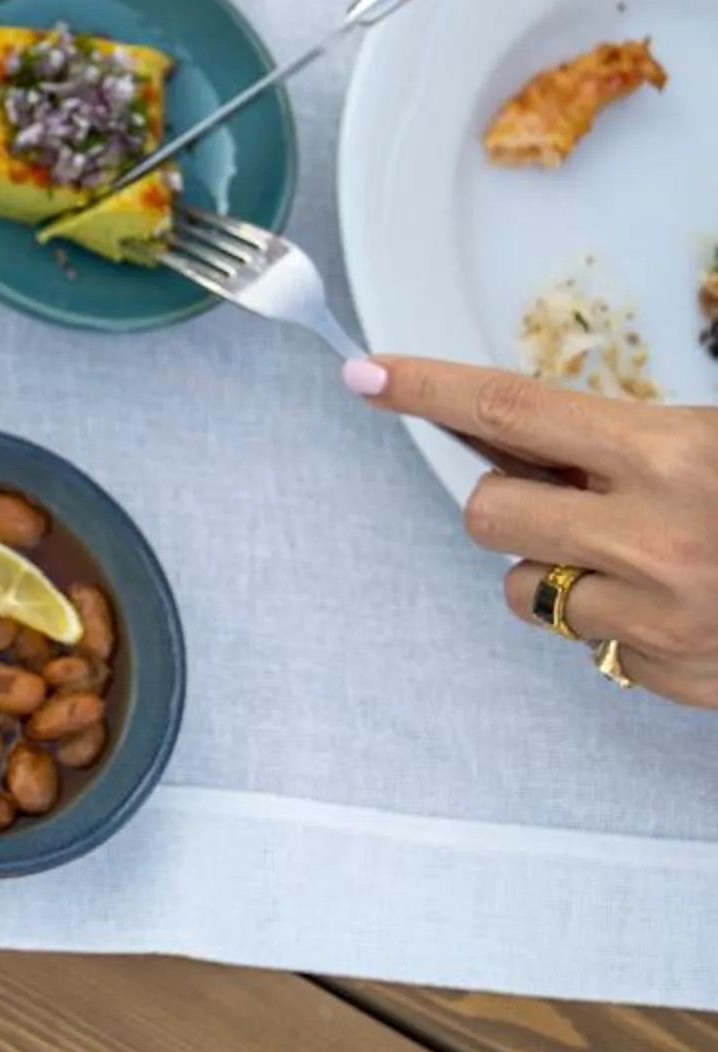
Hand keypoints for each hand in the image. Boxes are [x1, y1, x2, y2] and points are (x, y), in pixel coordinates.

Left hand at [346, 354, 717, 706]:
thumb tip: (514, 432)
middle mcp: (654, 536)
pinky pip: (589, 647)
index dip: (428, 387)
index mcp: (669, 455)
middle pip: (490, 511)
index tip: (368, 374)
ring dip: (559, 571)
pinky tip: (680, 607)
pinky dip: (618, 627)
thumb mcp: (712, 441)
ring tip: (639, 557)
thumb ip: (621, 438)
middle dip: (516, 502)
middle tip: (572, 498)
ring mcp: (660, 617)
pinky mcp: (671, 677)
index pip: (510, 408)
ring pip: (525, 589)